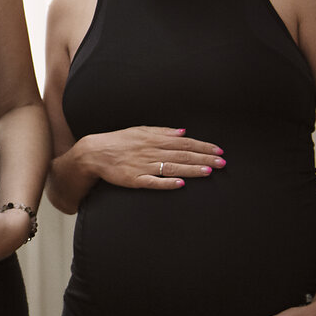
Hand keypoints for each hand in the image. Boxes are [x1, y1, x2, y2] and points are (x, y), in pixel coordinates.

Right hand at [80, 126, 223, 188]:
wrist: (93, 153)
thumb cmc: (117, 141)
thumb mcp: (139, 131)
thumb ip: (161, 132)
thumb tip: (182, 132)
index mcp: (153, 139)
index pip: (184, 143)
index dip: (203, 146)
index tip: (218, 151)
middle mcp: (151, 152)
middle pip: (182, 155)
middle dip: (204, 158)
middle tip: (222, 163)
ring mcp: (143, 166)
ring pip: (172, 168)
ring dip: (191, 169)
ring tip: (208, 171)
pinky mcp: (135, 179)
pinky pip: (153, 182)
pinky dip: (167, 182)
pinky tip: (180, 184)